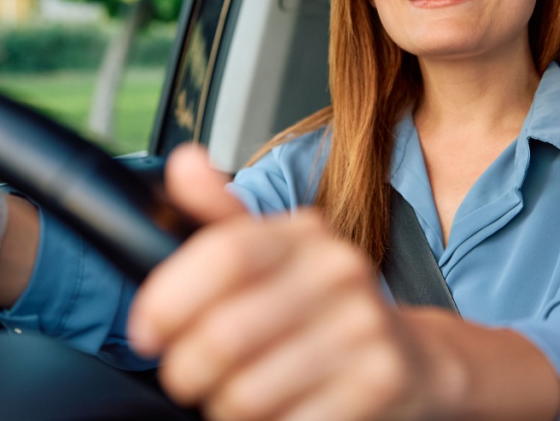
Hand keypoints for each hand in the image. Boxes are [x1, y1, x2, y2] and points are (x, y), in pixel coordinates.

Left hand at [128, 144, 437, 420]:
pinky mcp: (378, 383)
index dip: (169, 298)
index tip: (146, 331)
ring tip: (236, 396)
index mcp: (305, 235)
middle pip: (225, 334)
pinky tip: (279, 412)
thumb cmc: (325, 310)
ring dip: (224, 407)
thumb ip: (223, 218)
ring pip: (247, 392)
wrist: (413, 360)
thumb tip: (184, 163)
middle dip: (186, 370)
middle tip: (188, 376)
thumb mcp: (277, 255)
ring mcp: (363, 329)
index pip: (225, 253)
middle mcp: (339, 273)